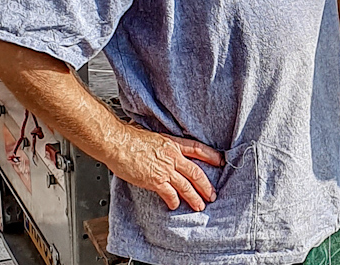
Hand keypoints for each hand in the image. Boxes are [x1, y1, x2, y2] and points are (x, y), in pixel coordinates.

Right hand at [106, 123, 223, 210]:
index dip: (211, 155)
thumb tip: (161, 143)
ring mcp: (165, 169)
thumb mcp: (154, 134)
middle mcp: (173, 156)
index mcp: (173, 143)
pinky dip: (174, 201)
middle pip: (196, 172)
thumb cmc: (131, 136)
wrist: (119, 143)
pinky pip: (169, 193)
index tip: (221, 161)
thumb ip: (162, 142)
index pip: (198, 149)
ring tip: (200, 205)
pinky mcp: (154, 180)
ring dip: (194, 197)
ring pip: (186, 185)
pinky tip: (175, 205)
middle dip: (206, 185)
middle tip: (212, 194)